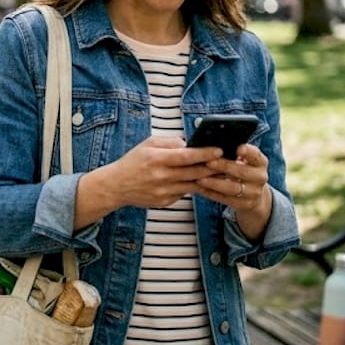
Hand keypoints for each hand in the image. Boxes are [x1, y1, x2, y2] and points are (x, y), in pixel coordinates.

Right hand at [103, 136, 222, 209]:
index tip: (219, 150)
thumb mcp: (148, 144)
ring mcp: (164, 192)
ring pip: (193, 185)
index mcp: (157, 159)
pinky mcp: (165, 202)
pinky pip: (184, 193)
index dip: (204, 154)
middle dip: (213, 167)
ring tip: (218, 172)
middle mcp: (161, 177)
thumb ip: (170, 142)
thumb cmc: (134, 161)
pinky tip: (197, 181)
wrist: (117, 186)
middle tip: (227, 162)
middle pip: (194, 173)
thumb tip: (190, 144)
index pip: (186, 157)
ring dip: (207, 179)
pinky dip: (191, 186)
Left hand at [196, 142, 272, 238]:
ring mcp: (253, 193)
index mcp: (261, 162)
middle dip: (224, 166)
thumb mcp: (244, 159)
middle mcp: (260, 177)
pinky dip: (211, 194)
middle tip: (208, 162)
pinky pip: (226, 200)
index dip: (248, 152)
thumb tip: (212, 142)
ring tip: (200, 178)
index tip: (238, 148)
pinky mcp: (244, 205)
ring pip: (233, 188)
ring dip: (215, 183)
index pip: (256, 156)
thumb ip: (233, 152)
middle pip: (242, 172)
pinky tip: (200, 188)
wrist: (252, 194)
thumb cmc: (242, 169)